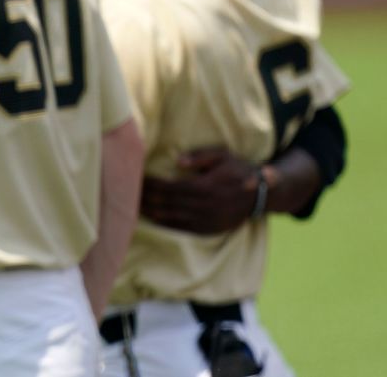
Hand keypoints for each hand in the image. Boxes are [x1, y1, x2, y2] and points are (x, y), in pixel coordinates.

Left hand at [141, 147, 257, 234]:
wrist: (259, 196)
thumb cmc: (238, 170)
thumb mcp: (223, 155)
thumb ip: (200, 157)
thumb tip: (178, 161)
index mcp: (205, 186)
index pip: (169, 186)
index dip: (151, 183)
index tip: (136, 177)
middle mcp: (203, 205)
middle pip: (166, 202)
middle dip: (145, 197)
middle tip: (127, 190)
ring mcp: (205, 220)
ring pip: (170, 216)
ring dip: (150, 211)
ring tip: (132, 204)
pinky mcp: (206, 229)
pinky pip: (180, 227)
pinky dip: (163, 222)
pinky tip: (150, 216)